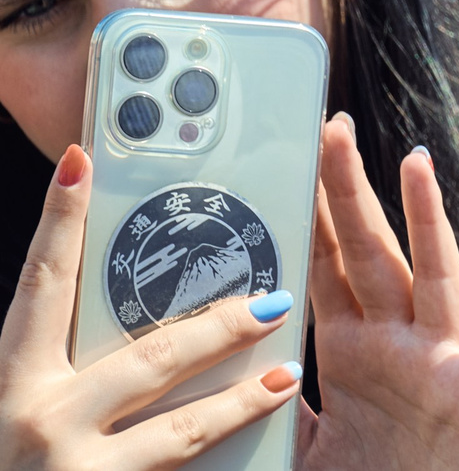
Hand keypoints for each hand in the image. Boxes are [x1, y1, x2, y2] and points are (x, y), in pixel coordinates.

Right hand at [0, 144, 302, 469]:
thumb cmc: (21, 463)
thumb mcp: (23, 407)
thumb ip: (70, 364)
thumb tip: (131, 300)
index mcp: (15, 386)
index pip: (43, 289)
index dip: (60, 224)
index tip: (83, 161)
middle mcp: (40, 423)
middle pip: (146, 360)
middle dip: (218, 330)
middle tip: (273, 299)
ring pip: (179, 432)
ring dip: (240, 402)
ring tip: (289, 375)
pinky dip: (228, 457)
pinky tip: (268, 446)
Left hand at [293, 115, 458, 470]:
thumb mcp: (308, 452)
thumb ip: (280, 409)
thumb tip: (237, 375)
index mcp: (350, 357)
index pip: (324, 269)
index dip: (308, 215)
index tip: (293, 157)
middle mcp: (398, 346)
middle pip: (369, 256)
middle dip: (348, 193)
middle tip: (331, 128)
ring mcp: (443, 364)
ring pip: (433, 278)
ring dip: (426, 220)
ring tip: (415, 161)